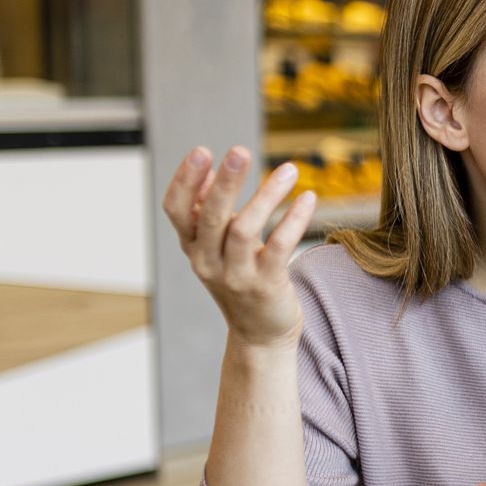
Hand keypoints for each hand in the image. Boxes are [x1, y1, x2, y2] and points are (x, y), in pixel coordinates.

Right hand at [162, 145, 316, 350]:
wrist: (261, 334)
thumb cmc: (241, 279)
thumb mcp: (217, 247)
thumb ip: (211, 211)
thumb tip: (213, 168)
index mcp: (193, 247)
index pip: (176, 209)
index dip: (185, 180)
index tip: (202, 151)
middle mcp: (208, 262)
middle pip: (211, 216)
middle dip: (226, 182)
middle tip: (240, 151)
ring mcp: (236, 276)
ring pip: (245, 230)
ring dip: (267, 196)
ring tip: (290, 169)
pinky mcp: (266, 286)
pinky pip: (280, 248)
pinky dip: (294, 221)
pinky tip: (308, 199)